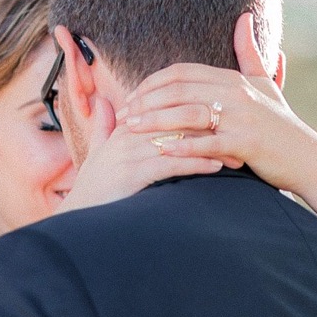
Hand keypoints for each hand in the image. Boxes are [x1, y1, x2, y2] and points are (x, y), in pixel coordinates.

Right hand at [58, 101, 225, 213]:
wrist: (76, 215)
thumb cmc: (92, 187)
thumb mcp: (96, 152)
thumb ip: (103, 126)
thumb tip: (102, 101)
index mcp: (125, 126)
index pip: (168, 108)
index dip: (199, 112)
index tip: (226, 121)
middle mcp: (128, 135)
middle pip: (178, 120)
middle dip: (212, 128)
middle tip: (240, 137)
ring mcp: (129, 154)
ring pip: (178, 140)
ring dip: (210, 147)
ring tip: (236, 155)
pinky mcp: (132, 175)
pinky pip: (171, 164)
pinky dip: (196, 164)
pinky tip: (216, 167)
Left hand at [119, 12, 314, 191]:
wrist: (307, 158)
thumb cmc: (280, 125)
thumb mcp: (264, 84)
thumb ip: (249, 53)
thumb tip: (244, 17)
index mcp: (233, 78)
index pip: (182, 72)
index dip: (152, 83)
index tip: (131, 97)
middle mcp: (236, 92)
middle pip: (180, 89)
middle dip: (146, 101)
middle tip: (122, 114)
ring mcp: (241, 117)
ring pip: (189, 113)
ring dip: (156, 121)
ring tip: (131, 131)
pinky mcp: (246, 142)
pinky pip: (207, 143)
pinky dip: (183, 146)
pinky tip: (161, 152)